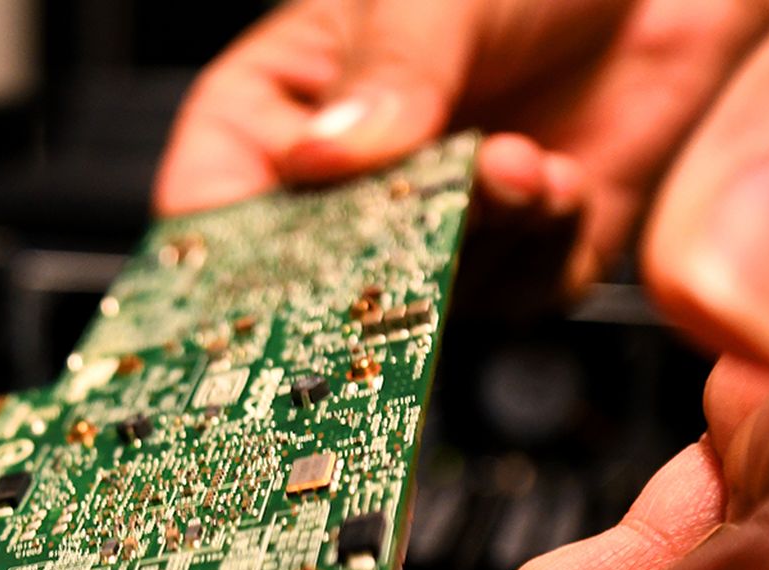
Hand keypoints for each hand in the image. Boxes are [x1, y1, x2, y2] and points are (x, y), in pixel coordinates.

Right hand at [154, 0, 768, 309]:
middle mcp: (345, 190)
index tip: (266, 285)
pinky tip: (559, 174)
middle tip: (421, 228)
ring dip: (479, 238)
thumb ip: (386, 74)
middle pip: (312, 283)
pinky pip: (516, 296)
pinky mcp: (519, 258)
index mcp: (276, 114)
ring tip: (518, 156)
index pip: (208, 210)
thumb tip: (322, 155)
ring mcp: (430, 231)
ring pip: (422, 296)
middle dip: (378, 261)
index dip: (222, 267)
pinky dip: (544, 244)